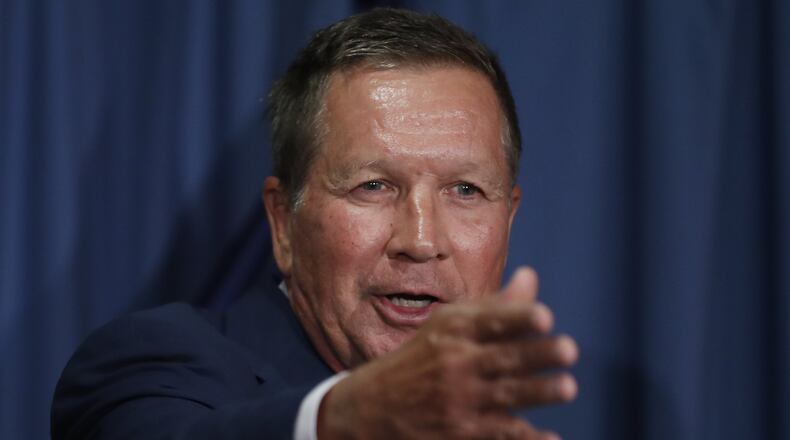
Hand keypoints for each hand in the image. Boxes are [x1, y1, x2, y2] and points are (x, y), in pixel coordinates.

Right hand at [317, 267, 578, 439]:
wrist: (372, 407)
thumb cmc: (422, 358)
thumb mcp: (448, 326)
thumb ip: (494, 306)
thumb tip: (531, 276)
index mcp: (455, 331)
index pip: (490, 322)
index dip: (518, 318)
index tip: (545, 316)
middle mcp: (456, 364)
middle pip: (502, 358)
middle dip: (535, 354)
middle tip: (569, 349)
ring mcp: (458, 402)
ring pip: (505, 396)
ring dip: (537, 392)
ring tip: (568, 387)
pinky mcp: (462, 435)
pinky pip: (499, 435)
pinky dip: (525, 438)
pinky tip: (550, 437)